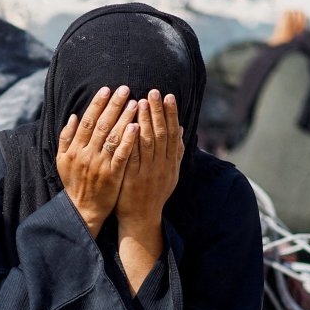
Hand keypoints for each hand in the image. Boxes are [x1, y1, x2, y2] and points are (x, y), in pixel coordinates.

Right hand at [56, 85, 137, 237]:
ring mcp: (100, 165)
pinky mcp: (112, 175)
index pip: (87, 120)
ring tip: (135, 103)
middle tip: (125, 89)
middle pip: (101, 124)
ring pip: (113, 137)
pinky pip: (122, 155)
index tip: (107, 89)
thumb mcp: (62, 160)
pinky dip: (128, 140)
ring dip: (124, 118)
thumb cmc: (74, 183)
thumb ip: (66, 138)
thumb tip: (73, 116)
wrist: (82, 210)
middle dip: (114, 105)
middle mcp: (86, 154)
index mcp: (74, 149)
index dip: (97, 104)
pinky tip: (137, 127)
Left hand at [115, 90, 182, 228]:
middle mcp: (162, 166)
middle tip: (154, 91)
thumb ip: (176, 152)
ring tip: (141, 101)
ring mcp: (147, 172)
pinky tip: (129, 125)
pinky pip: (132, 156)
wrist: (142, 218)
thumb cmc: (154, 192)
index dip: (171, 114)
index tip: (168, 96)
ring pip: (147, 143)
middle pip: (161, 134)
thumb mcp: (171, 173)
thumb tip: (181, 128)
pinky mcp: (132, 178)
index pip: (172, 133)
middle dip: (157, 111)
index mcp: (171, 163)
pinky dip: (131, 139)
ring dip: (145, 121)